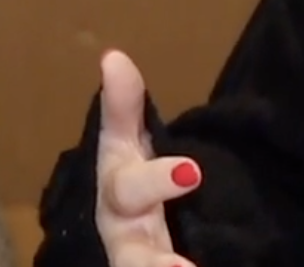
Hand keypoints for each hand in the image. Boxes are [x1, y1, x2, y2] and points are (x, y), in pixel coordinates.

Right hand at [95, 51, 201, 266]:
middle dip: (155, 259)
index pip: (127, 186)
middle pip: (133, 254)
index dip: (155, 181)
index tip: (191, 173)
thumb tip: (112, 56)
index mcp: (118, 195)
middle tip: (185, 260)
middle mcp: (126, 236)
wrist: (141, 235)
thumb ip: (125, 107)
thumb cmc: (134, 182)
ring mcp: (142, 261)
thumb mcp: (129, 145)